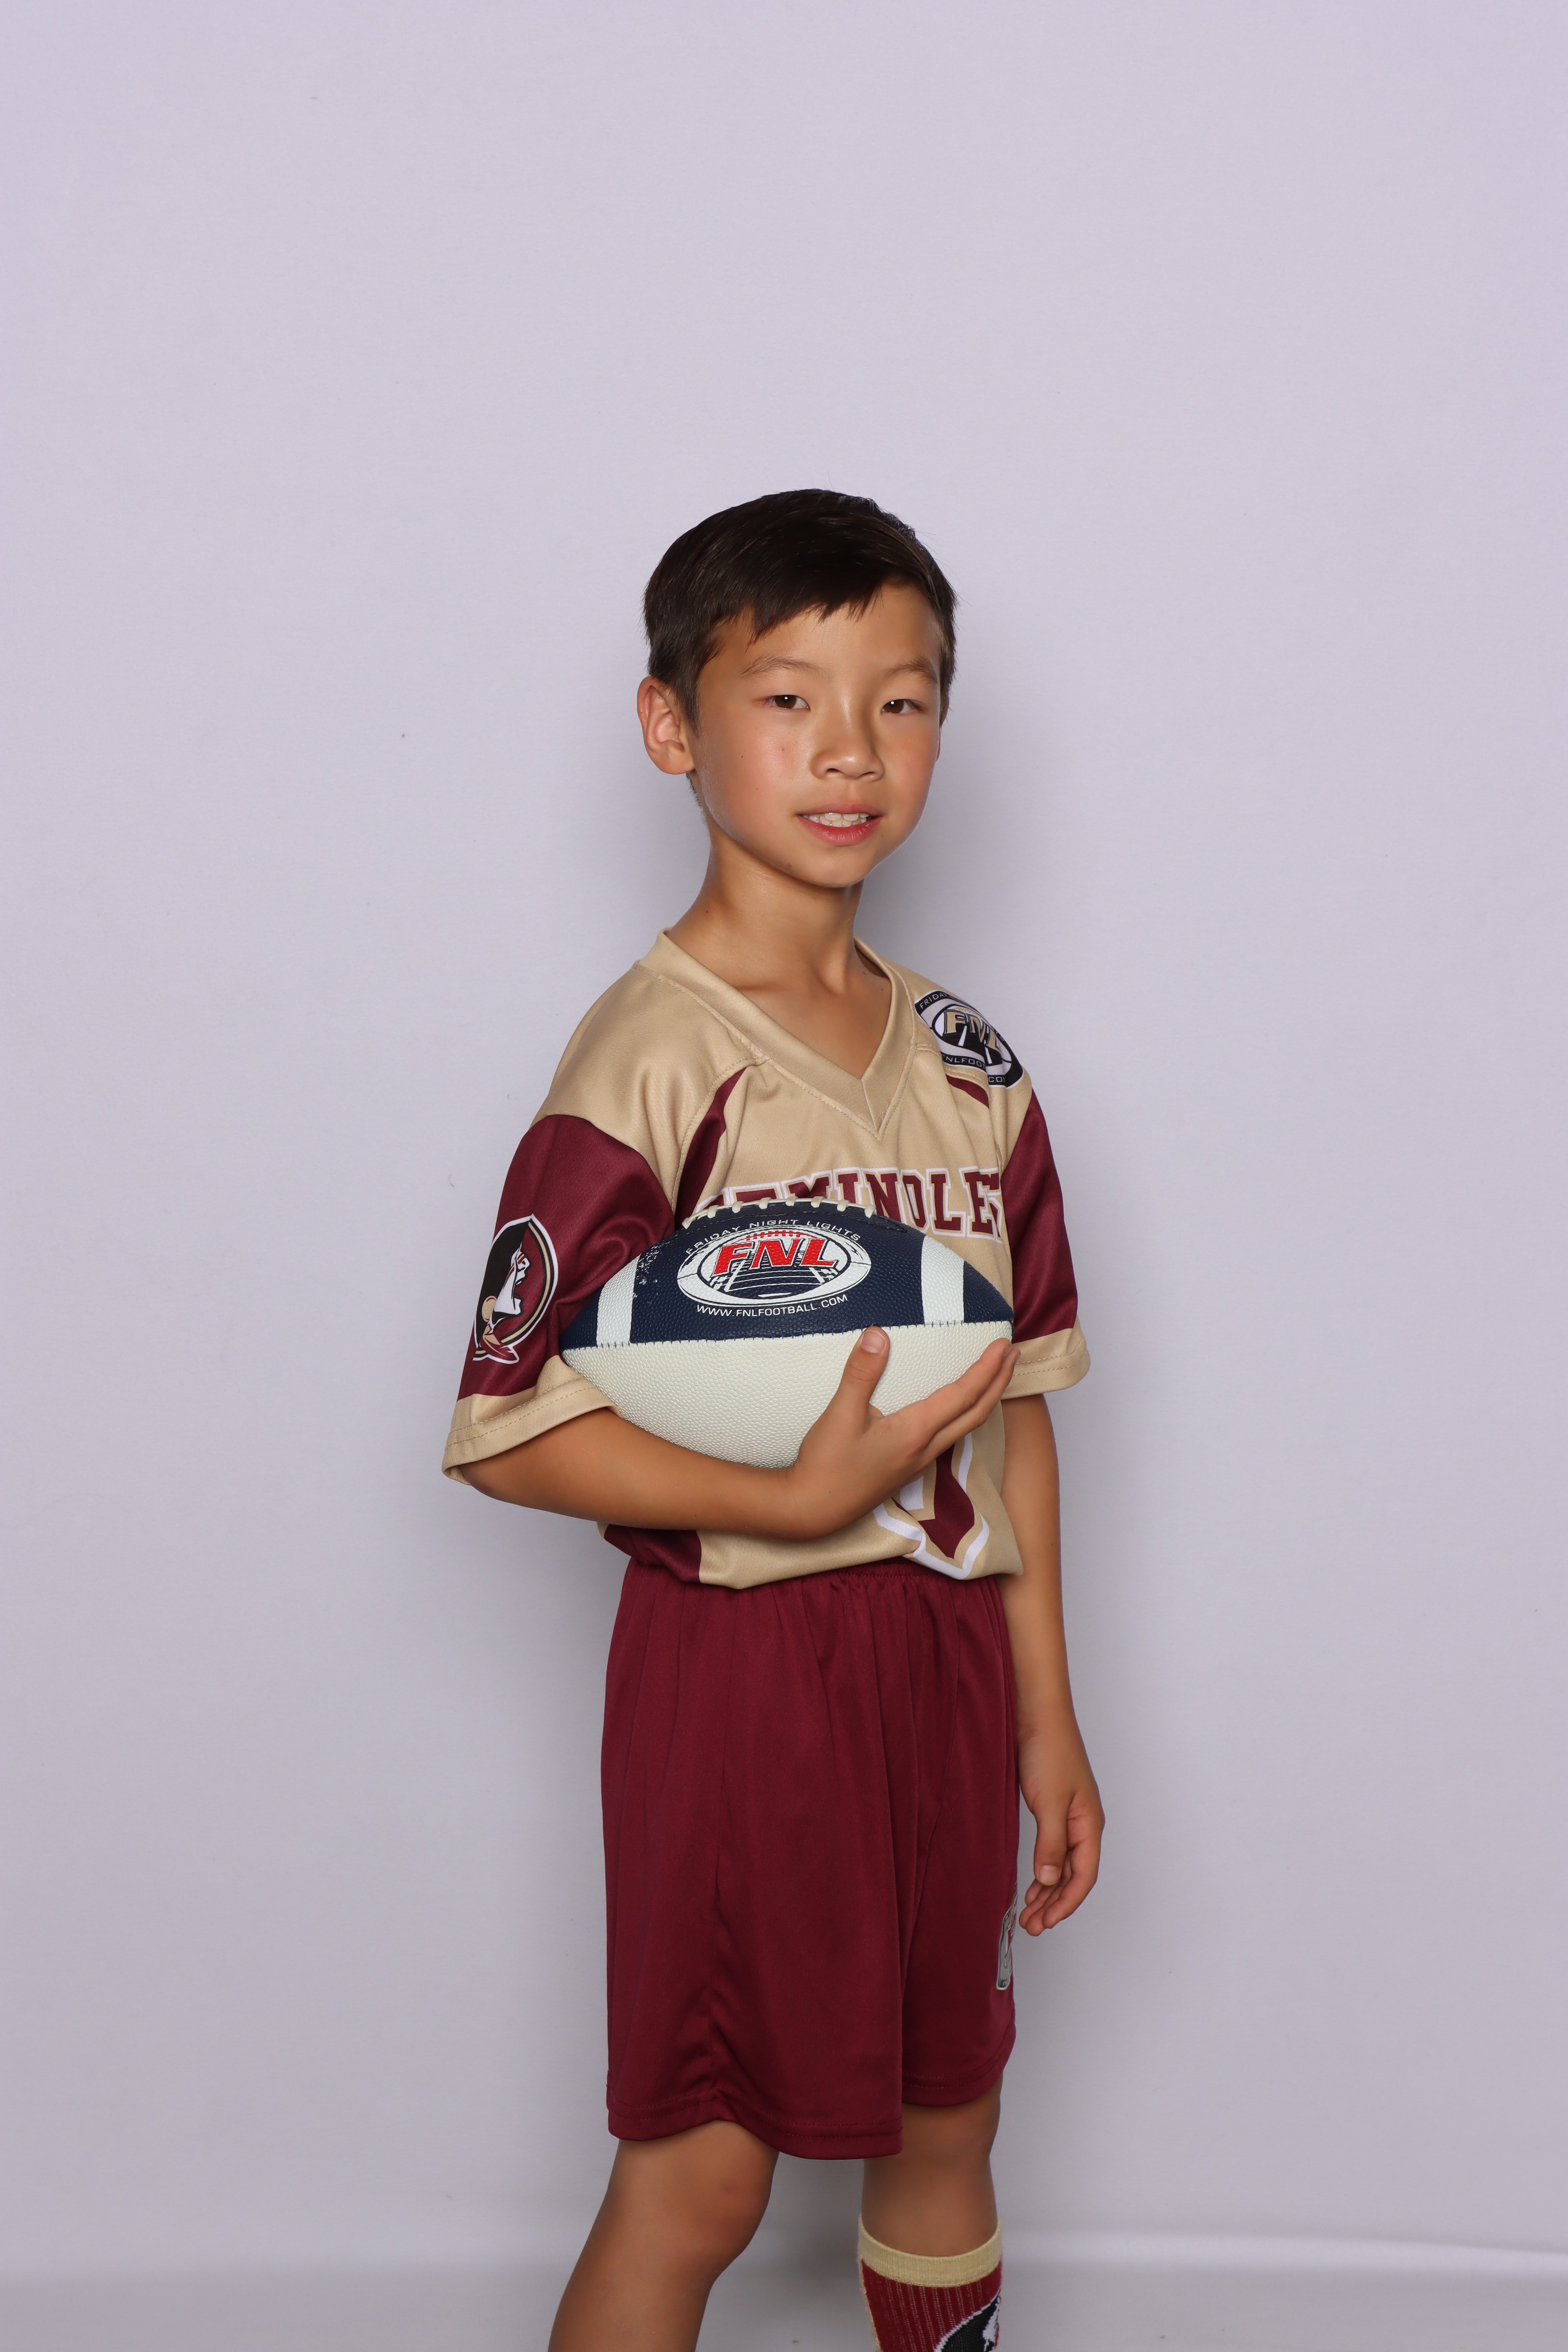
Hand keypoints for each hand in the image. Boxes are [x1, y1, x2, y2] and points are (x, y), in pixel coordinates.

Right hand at [776, 1329, 1018, 1541]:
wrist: (812, 1509)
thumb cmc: (825, 1465)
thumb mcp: (839, 1414)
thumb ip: (861, 1374)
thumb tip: (877, 1335)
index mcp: (914, 1433)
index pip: (962, 1395)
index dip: (986, 1369)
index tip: (1003, 1345)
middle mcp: (924, 1449)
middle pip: (976, 1413)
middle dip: (999, 1382)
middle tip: (1013, 1353)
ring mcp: (919, 1461)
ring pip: (965, 1427)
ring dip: (985, 1399)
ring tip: (994, 1375)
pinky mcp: (908, 1468)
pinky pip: (948, 1436)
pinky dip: (964, 1415)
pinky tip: (955, 1407)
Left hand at [1016, 1713, 1102, 1933]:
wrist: (1038, 1713)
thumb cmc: (1048, 1750)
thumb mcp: (1049, 1802)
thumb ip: (1051, 1844)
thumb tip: (1051, 1879)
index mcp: (1090, 1824)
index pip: (1084, 1876)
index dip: (1066, 1903)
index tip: (1046, 1922)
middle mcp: (1083, 1824)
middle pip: (1075, 1875)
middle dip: (1054, 1903)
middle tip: (1031, 1927)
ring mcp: (1068, 1816)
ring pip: (1063, 1864)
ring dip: (1047, 1889)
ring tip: (1028, 1912)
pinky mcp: (1052, 1806)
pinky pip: (1052, 1848)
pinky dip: (1043, 1868)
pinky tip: (1032, 1880)